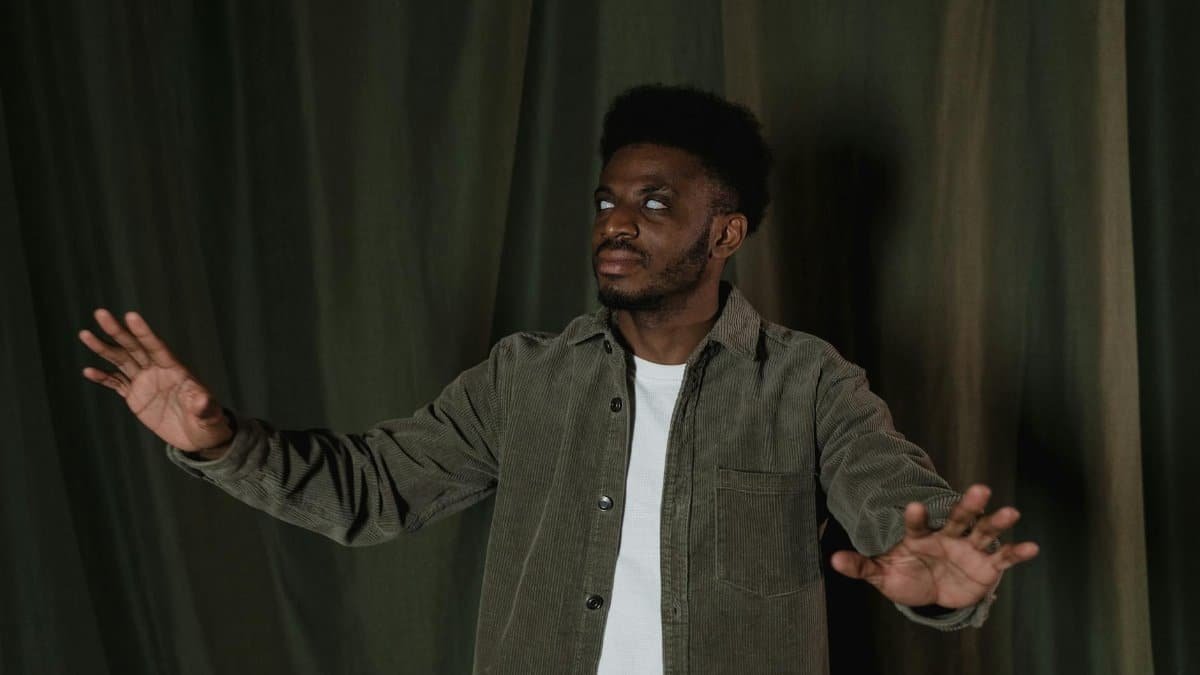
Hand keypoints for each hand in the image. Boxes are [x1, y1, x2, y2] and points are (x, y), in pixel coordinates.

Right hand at [79, 308, 232, 453]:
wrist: (197, 436)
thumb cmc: (209, 423)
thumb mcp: (209, 417)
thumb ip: (205, 407)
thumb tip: (202, 400)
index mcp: (176, 370)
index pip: (157, 347)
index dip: (144, 332)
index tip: (130, 316)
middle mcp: (158, 371)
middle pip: (135, 347)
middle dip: (117, 331)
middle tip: (100, 313)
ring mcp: (145, 382)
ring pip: (121, 360)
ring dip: (103, 348)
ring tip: (84, 334)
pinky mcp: (135, 396)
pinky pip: (116, 383)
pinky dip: (102, 377)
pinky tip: (88, 371)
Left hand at [829, 484, 1038, 608]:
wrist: (932, 593)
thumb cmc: (906, 577)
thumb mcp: (883, 575)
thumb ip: (862, 566)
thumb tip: (833, 560)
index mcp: (920, 536)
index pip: (917, 522)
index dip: (916, 516)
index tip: (914, 505)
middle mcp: (947, 536)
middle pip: (959, 517)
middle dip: (969, 504)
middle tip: (981, 488)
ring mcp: (969, 549)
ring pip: (985, 532)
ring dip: (997, 522)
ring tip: (1012, 512)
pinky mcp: (987, 567)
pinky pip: (1004, 558)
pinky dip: (1017, 553)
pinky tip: (1033, 547)